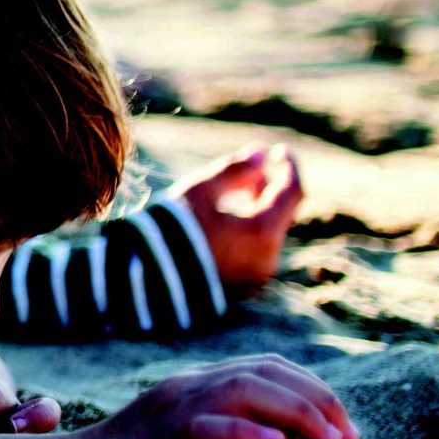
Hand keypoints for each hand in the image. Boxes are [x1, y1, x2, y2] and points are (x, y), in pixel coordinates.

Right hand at [75, 354, 356, 438]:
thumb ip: (256, 438)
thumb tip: (312, 438)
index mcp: (203, 385)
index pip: (269, 368)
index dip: (315, 391)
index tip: (346, 429)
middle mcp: (192, 386)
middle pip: (265, 373)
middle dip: (317, 401)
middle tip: (348, 438)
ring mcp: (176, 407)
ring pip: (244, 390)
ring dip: (297, 414)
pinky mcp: (164, 436)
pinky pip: (209, 425)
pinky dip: (248, 433)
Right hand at [175, 144, 303, 291]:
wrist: (146, 281)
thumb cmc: (171, 230)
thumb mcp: (201, 192)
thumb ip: (233, 170)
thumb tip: (259, 154)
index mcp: (262, 233)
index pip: (292, 192)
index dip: (289, 168)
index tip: (280, 151)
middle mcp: (268, 258)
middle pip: (282, 214)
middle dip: (271, 188)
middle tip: (252, 169)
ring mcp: (256, 276)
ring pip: (269, 234)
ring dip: (259, 209)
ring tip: (235, 192)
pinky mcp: (243, 287)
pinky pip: (257, 251)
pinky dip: (250, 230)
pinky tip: (228, 220)